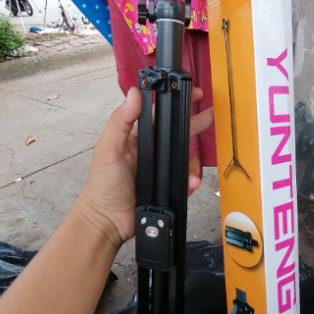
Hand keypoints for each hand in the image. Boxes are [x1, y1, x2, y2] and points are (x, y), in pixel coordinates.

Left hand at [76, 86, 212, 246]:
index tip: (191, 93)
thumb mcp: (109, 148)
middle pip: (178, 133)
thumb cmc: (103, 185)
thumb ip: (121, 120)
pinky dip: (190, 181)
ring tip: (191, 177)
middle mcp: (151, 151)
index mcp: (137, 138)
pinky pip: (186, 179)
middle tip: (210, 115)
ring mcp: (161, 169)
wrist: (109, 221)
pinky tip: (189, 185)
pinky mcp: (168, 186)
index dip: (175, 103)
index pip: (159, 114)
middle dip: (195, 124)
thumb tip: (134, 93)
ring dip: (192, 165)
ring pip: (186, 158)